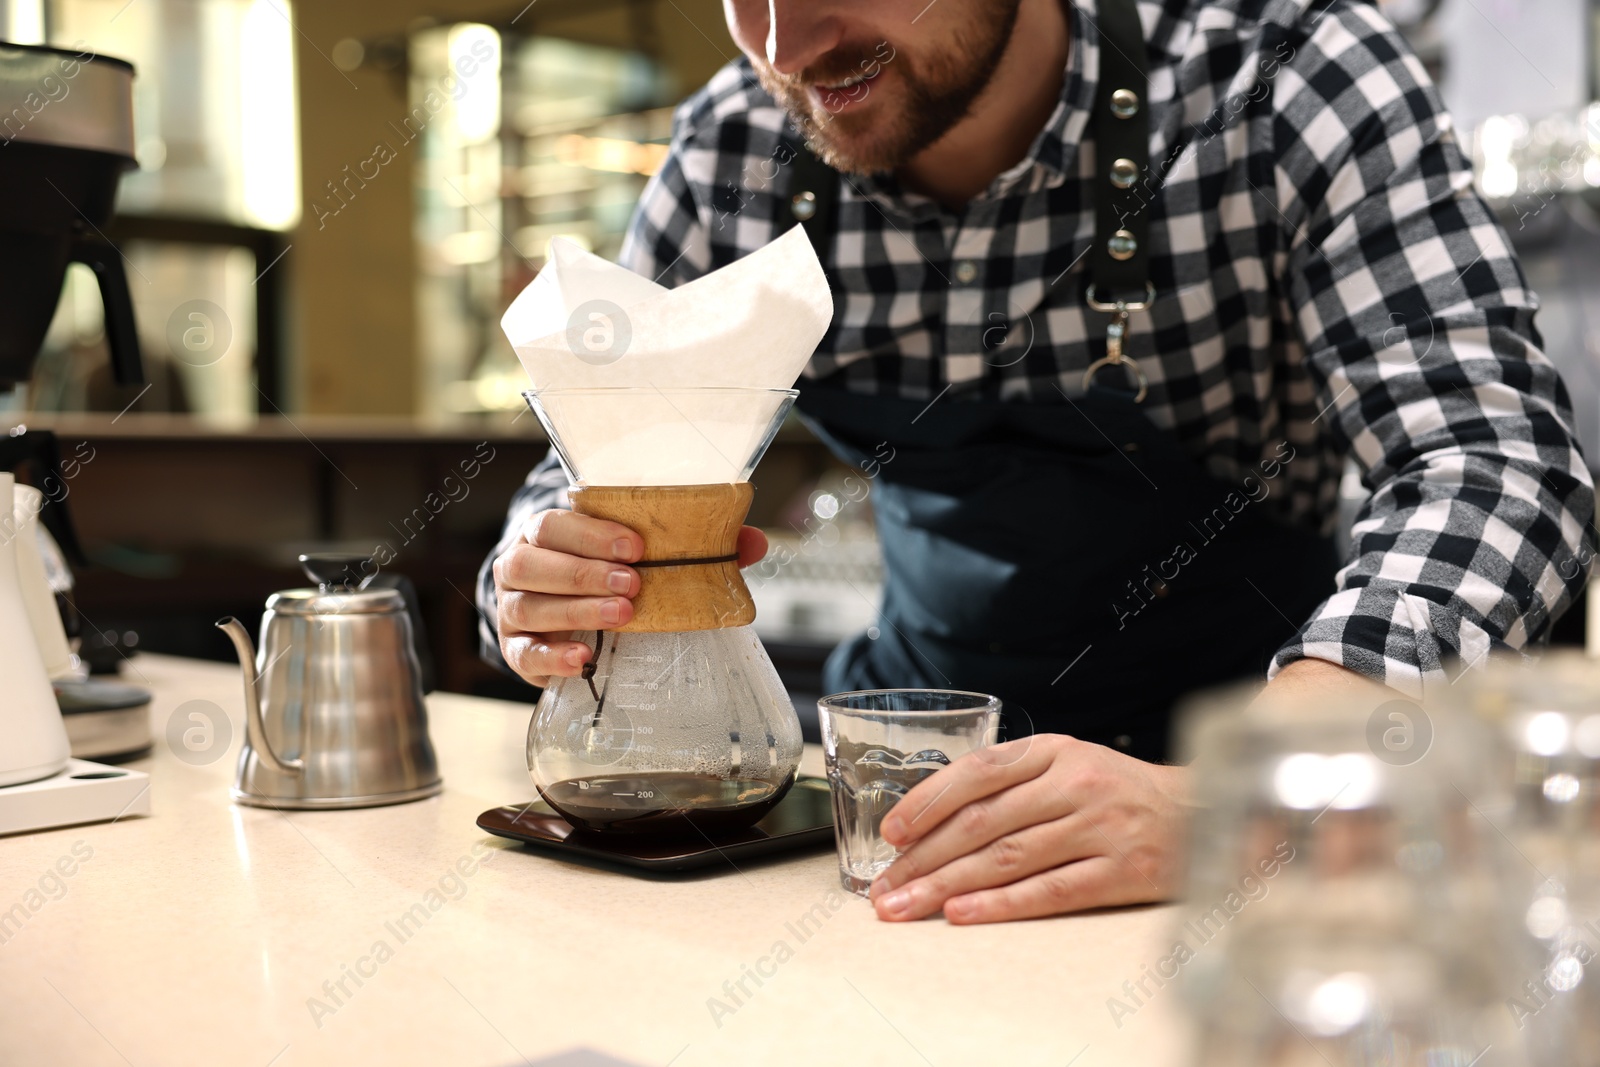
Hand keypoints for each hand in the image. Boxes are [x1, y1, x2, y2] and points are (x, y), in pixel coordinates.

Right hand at [493, 509, 767, 685]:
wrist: (560, 614)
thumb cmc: (605, 573)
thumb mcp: (638, 554)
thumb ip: (693, 544)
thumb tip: (753, 542)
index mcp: (544, 532)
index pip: (554, 524)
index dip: (592, 533)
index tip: (636, 546)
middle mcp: (519, 566)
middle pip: (533, 562)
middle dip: (585, 572)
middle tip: (633, 585)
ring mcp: (513, 609)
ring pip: (528, 605)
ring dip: (576, 610)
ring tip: (622, 616)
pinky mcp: (516, 650)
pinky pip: (524, 653)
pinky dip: (553, 656)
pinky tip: (584, 657)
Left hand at [869, 734, 1188, 922]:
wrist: (1204, 813)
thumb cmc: (1119, 791)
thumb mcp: (1069, 762)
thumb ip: (1012, 779)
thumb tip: (932, 815)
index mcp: (1053, 750)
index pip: (977, 771)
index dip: (928, 801)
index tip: (892, 833)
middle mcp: (1073, 784)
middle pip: (982, 822)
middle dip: (924, 857)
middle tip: (885, 887)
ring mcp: (1097, 828)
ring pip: (1005, 858)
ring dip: (947, 886)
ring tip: (907, 906)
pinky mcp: (1118, 872)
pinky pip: (1047, 891)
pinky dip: (999, 904)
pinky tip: (960, 914)